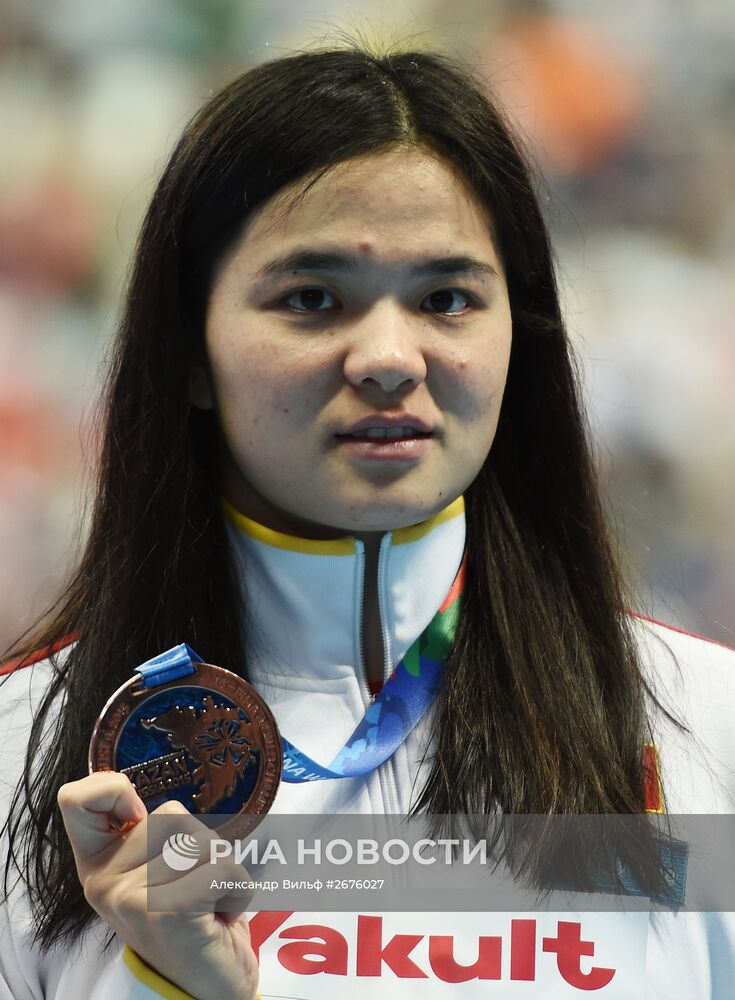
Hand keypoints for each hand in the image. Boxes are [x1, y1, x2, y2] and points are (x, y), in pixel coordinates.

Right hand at [57, 771, 258, 999]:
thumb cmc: (190, 920)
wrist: (206, 991)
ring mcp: (132, 898)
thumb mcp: (156, 872)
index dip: (113, 789)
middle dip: (201, 846)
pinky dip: (238, 889)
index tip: (138, 814)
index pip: (76, 800)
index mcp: (97, 865)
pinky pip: (224, 867)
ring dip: (222, 868)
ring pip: (202, 839)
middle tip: (193, 889)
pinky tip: (219, 918)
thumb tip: (123, 782)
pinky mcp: (168, 910)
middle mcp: (104, 882)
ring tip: (207, 903)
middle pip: (172, 814)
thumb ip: (144, 834)